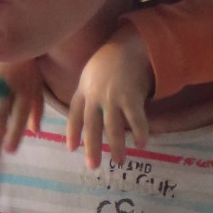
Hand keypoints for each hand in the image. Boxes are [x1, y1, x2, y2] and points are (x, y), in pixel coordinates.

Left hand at [66, 25, 153, 169]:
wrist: (127, 46)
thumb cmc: (108, 63)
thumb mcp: (89, 76)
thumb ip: (84, 95)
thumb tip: (82, 116)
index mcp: (84, 92)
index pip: (75, 116)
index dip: (73, 133)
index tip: (71, 149)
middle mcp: (96, 97)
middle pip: (92, 126)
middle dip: (92, 148)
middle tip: (93, 166)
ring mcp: (113, 97)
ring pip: (113, 127)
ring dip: (116, 146)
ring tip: (119, 161)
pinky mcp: (131, 96)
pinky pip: (135, 118)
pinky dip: (139, 132)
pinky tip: (141, 144)